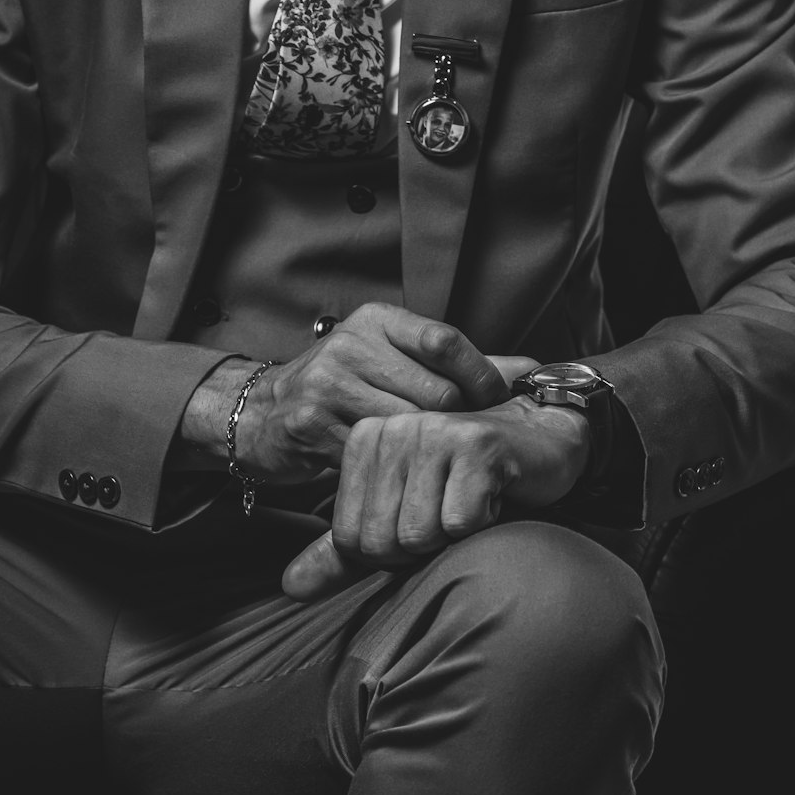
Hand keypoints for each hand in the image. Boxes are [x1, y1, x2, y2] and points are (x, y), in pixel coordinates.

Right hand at [180, 302, 534, 481]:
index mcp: (376, 321)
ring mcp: (326, 384)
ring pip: (407, 428)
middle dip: (454, 423)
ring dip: (424, 453)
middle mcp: (350, 345)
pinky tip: (393, 473)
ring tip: (430, 461)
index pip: (444, 340)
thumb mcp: (395, 361)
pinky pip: (373, 456)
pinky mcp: (309, 425)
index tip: (495, 403)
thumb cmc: (344, 388)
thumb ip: (462, 366)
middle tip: (459, 443)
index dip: (480, 376)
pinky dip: (390, 470)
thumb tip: (535, 369)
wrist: (260, 415)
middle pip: (433, 392)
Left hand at [281, 395, 589, 601]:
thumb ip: (344, 554)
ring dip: (454, 537)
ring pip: (420, 535)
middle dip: (424, 547)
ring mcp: (433, 432)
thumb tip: (290, 589)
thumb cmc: (467, 481)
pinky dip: (484, 523)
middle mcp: (393, 428)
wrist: (542, 442)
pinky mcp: (476, 445)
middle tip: (451, 512)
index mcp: (365, 439)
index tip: (426, 514)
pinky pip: (462, 524)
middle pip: (384, 541)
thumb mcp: (400, 515)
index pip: (351, 539)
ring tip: (471, 501)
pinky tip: (496, 494)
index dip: (393, 549)